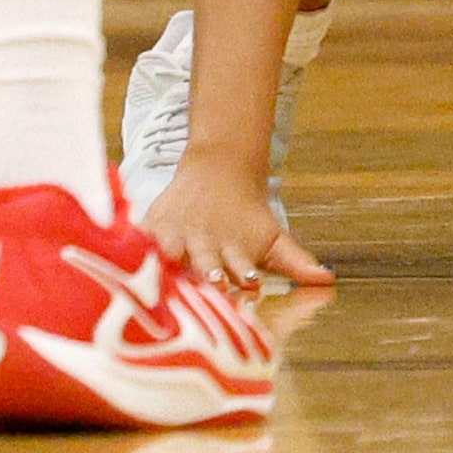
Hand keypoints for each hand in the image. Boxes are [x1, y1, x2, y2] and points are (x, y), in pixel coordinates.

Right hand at [139, 150, 333, 291]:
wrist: (220, 167)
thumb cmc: (248, 213)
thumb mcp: (273, 236)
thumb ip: (296, 261)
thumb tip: (330, 281)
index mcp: (235, 250)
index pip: (241, 266)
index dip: (244, 275)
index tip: (250, 285)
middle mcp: (206, 243)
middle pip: (205, 262)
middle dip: (207, 273)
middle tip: (211, 283)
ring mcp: (177, 234)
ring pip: (170, 251)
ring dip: (169, 263)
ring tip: (164, 276)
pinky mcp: (152, 225)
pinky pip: (138, 238)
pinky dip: (133, 247)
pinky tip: (123, 259)